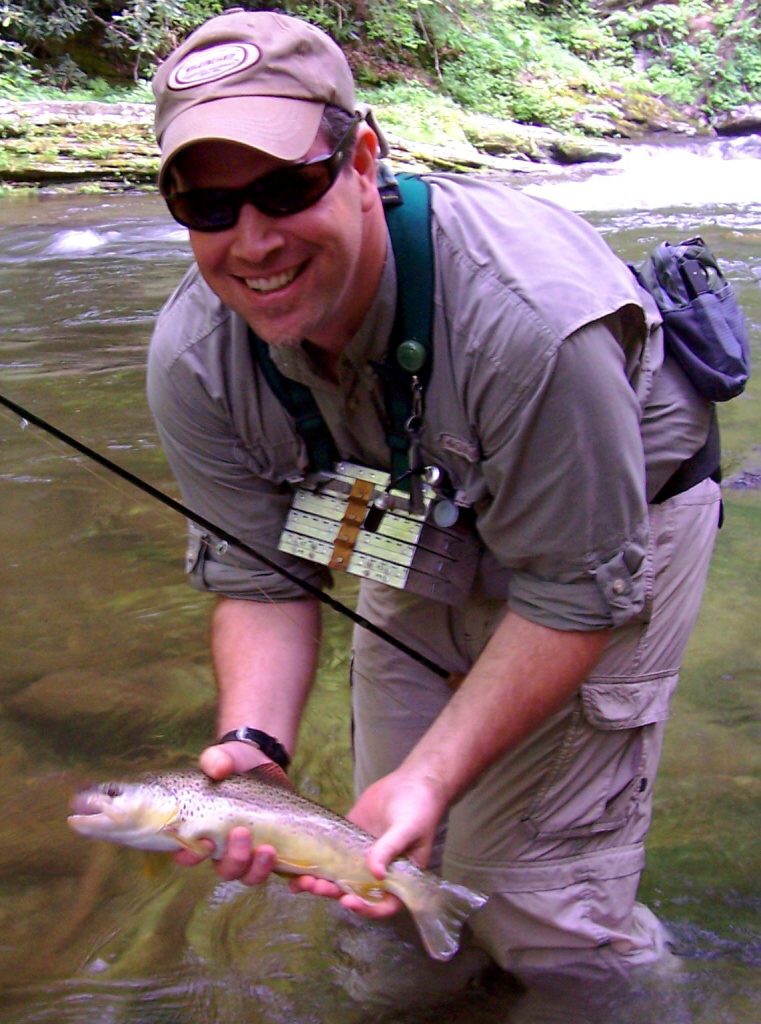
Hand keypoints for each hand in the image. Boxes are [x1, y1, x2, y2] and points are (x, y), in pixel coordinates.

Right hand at [171, 740, 279, 884]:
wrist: (262, 761)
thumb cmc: (234, 763)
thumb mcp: (224, 756)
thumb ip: (216, 760)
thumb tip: (218, 768)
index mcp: (203, 830)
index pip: (188, 853)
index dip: (191, 855)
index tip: (203, 841)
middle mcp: (224, 848)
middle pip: (225, 869)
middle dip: (234, 859)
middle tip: (242, 833)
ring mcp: (251, 852)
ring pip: (250, 875)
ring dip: (259, 869)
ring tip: (269, 849)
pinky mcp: (274, 851)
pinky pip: (280, 873)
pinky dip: (292, 881)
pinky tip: (301, 876)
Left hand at [290, 767, 447, 920]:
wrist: (413, 781)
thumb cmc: (420, 808)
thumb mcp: (408, 829)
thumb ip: (390, 849)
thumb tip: (375, 873)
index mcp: (399, 877)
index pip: (383, 903)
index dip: (365, 908)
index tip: (347, 901)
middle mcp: (378, 871)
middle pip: (355, 891)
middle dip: (334, 893)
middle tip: (314, 886)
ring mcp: (362, 855)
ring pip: (340, 875)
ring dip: (322, 881)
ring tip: (302, 880)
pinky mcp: (350, 837)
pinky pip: (332, 853)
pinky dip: (317, 860)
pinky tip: (298, 865)